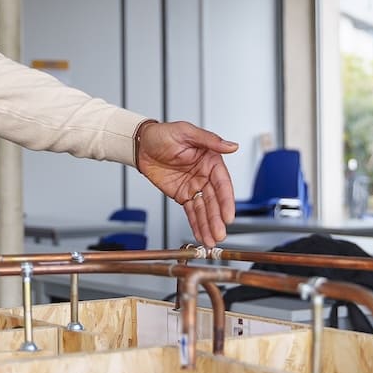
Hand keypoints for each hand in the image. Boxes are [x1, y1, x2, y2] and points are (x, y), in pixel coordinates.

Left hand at [135, 121, 237, 245]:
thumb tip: (231, 146)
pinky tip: (202, 235)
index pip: (223, 184)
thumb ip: (210, 140)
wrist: (141, 144)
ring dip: (209, 225)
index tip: (228, 216)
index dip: (226, 201)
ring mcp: (194, 187)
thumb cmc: (163, 134)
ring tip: (212, 241)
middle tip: (220, 234)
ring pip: (204, 210)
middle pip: (214, 201)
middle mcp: (205, 176)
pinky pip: (191, 212)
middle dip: (217, 219)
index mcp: (211, 161)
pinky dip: (197, 224)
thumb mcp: (186, 132)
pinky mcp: (182, 195)